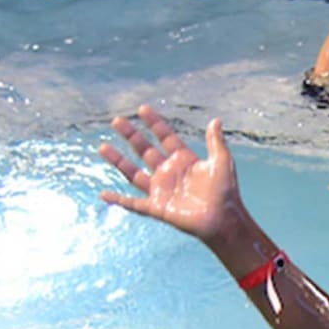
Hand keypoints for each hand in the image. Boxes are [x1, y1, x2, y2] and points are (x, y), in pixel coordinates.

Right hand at [99, 106, 246, 242]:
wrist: (224, 220)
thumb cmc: (226, 192)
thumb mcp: (222, 162)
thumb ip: (216, 142)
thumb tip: (216, 120)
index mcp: (183, 160)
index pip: (165, 137)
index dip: (154, 123)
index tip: (142, 109)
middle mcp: (169, 172)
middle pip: (145, 150)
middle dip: (131, 135)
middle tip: (116, 121)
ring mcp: (161, 190)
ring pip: (133, 172)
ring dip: (118, 160)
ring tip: (103, 147)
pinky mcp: (157, 207)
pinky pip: (133, 204)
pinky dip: (118, 200)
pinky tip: (103, 194)